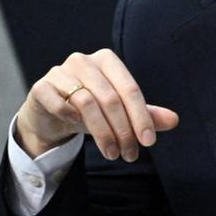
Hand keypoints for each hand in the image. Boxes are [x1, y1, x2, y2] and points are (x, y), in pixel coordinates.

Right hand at [14, 49, 180, 161]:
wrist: (50, 115)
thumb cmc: (89, 110)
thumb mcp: (119, 113)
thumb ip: (145, 114)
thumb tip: (174, 120)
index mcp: (106, 60)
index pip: (130, 88)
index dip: (141, 117)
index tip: (148, 142)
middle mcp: (83, 61)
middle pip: (110, 98)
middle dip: (123, 130)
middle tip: (129, 155)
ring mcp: (59, 72)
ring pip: (87, 102)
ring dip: (102, 132)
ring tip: (112, 153)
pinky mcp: (41, 87)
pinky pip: (58, 102)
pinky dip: (70, 117)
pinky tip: (78, 129)